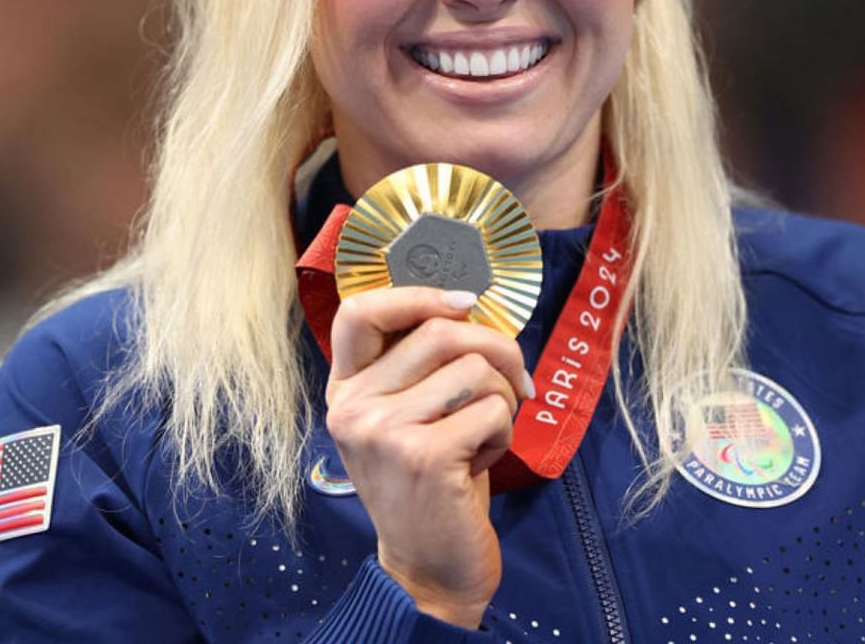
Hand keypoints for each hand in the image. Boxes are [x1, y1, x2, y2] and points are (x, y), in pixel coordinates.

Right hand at [323, 287, 532, 627]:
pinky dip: (504, 433)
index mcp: (345, 390)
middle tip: (519, 382)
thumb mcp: (406, 420)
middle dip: (498, 350)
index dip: (416, 295)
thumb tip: (468, 305)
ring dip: (502, 400)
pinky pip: (493, 411)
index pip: (358, 312)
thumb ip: (418, 367)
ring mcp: (383, 430)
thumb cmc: (431, 488)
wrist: (429, 570)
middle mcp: (353, 406)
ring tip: (485, 436)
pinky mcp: (424, 455)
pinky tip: (482, 461)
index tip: (463, 304)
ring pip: (475, 370)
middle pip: (440, 331)